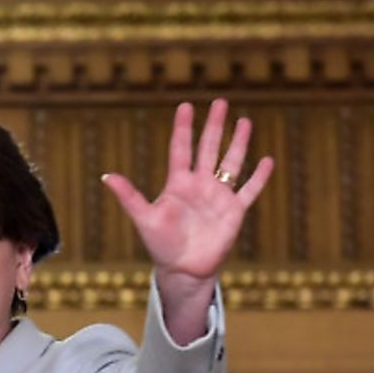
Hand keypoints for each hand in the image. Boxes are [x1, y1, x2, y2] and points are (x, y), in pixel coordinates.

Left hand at [101, 100, 272, 338]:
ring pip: (231, 163)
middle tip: (220, 102)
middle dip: (214, 126)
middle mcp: (199, 185)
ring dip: (238, 143)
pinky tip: (267, 160)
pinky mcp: (234, 212)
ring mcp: (218, 196)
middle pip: (208, 148)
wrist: (182, 270)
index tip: (185, 106)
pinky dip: (259, 177)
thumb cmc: (161, 245)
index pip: (181, 149)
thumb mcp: (144, 219)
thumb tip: (106, 176)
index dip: (183, 128)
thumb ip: (129, 196)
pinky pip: (249, 190)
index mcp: (178, 184)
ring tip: (244, 121)